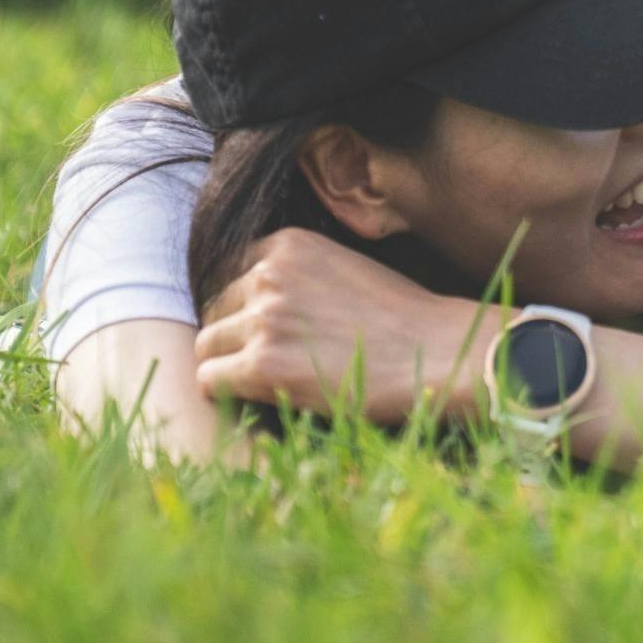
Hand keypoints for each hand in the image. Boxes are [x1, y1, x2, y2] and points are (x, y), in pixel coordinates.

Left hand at [192, 228, 494, 424]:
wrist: (435, 350)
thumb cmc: (401, 316)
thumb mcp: (344, 267)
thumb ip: (297, 274)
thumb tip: (255, 298)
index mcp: (289, 244)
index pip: (229, 274)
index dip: (244, 306)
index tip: (264, 330)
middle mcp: (269, 275)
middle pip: (214, 310)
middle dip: (234, 336)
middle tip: (268, 361)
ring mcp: (263, 319)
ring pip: (207, 346)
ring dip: (229, 365)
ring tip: (266, 383)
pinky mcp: (262, 365)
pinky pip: (210, 380)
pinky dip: (227, 394)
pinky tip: (261, 398)